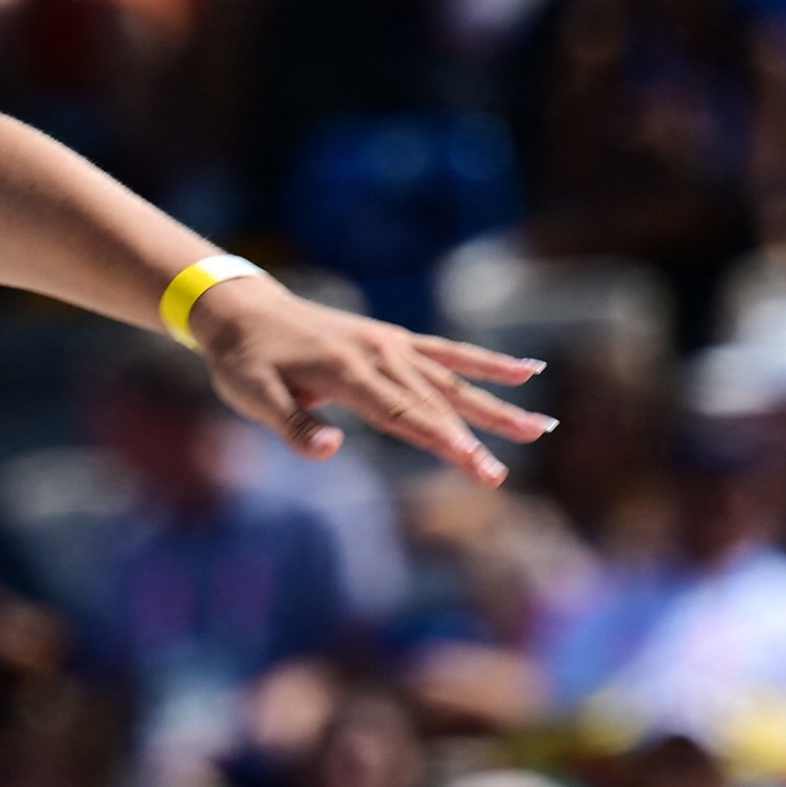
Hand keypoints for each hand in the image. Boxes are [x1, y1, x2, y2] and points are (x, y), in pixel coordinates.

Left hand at [192, 274, 550, 488]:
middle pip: (434, 403)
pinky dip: (490, 363)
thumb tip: (330, 450)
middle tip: (501, 477)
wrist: (245, 310)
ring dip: (497, 406)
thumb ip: (291, 425)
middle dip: (471, 441)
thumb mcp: (251, 396)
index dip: (438, 440)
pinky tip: (529, 371)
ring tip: (541, 427)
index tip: (473, 464)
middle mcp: (379, 355)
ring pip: (454, 380)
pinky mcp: (397, 341)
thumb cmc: (244, 361)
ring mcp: (393, 345)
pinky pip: (450, 353)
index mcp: (346, 371)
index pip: (400, 414)